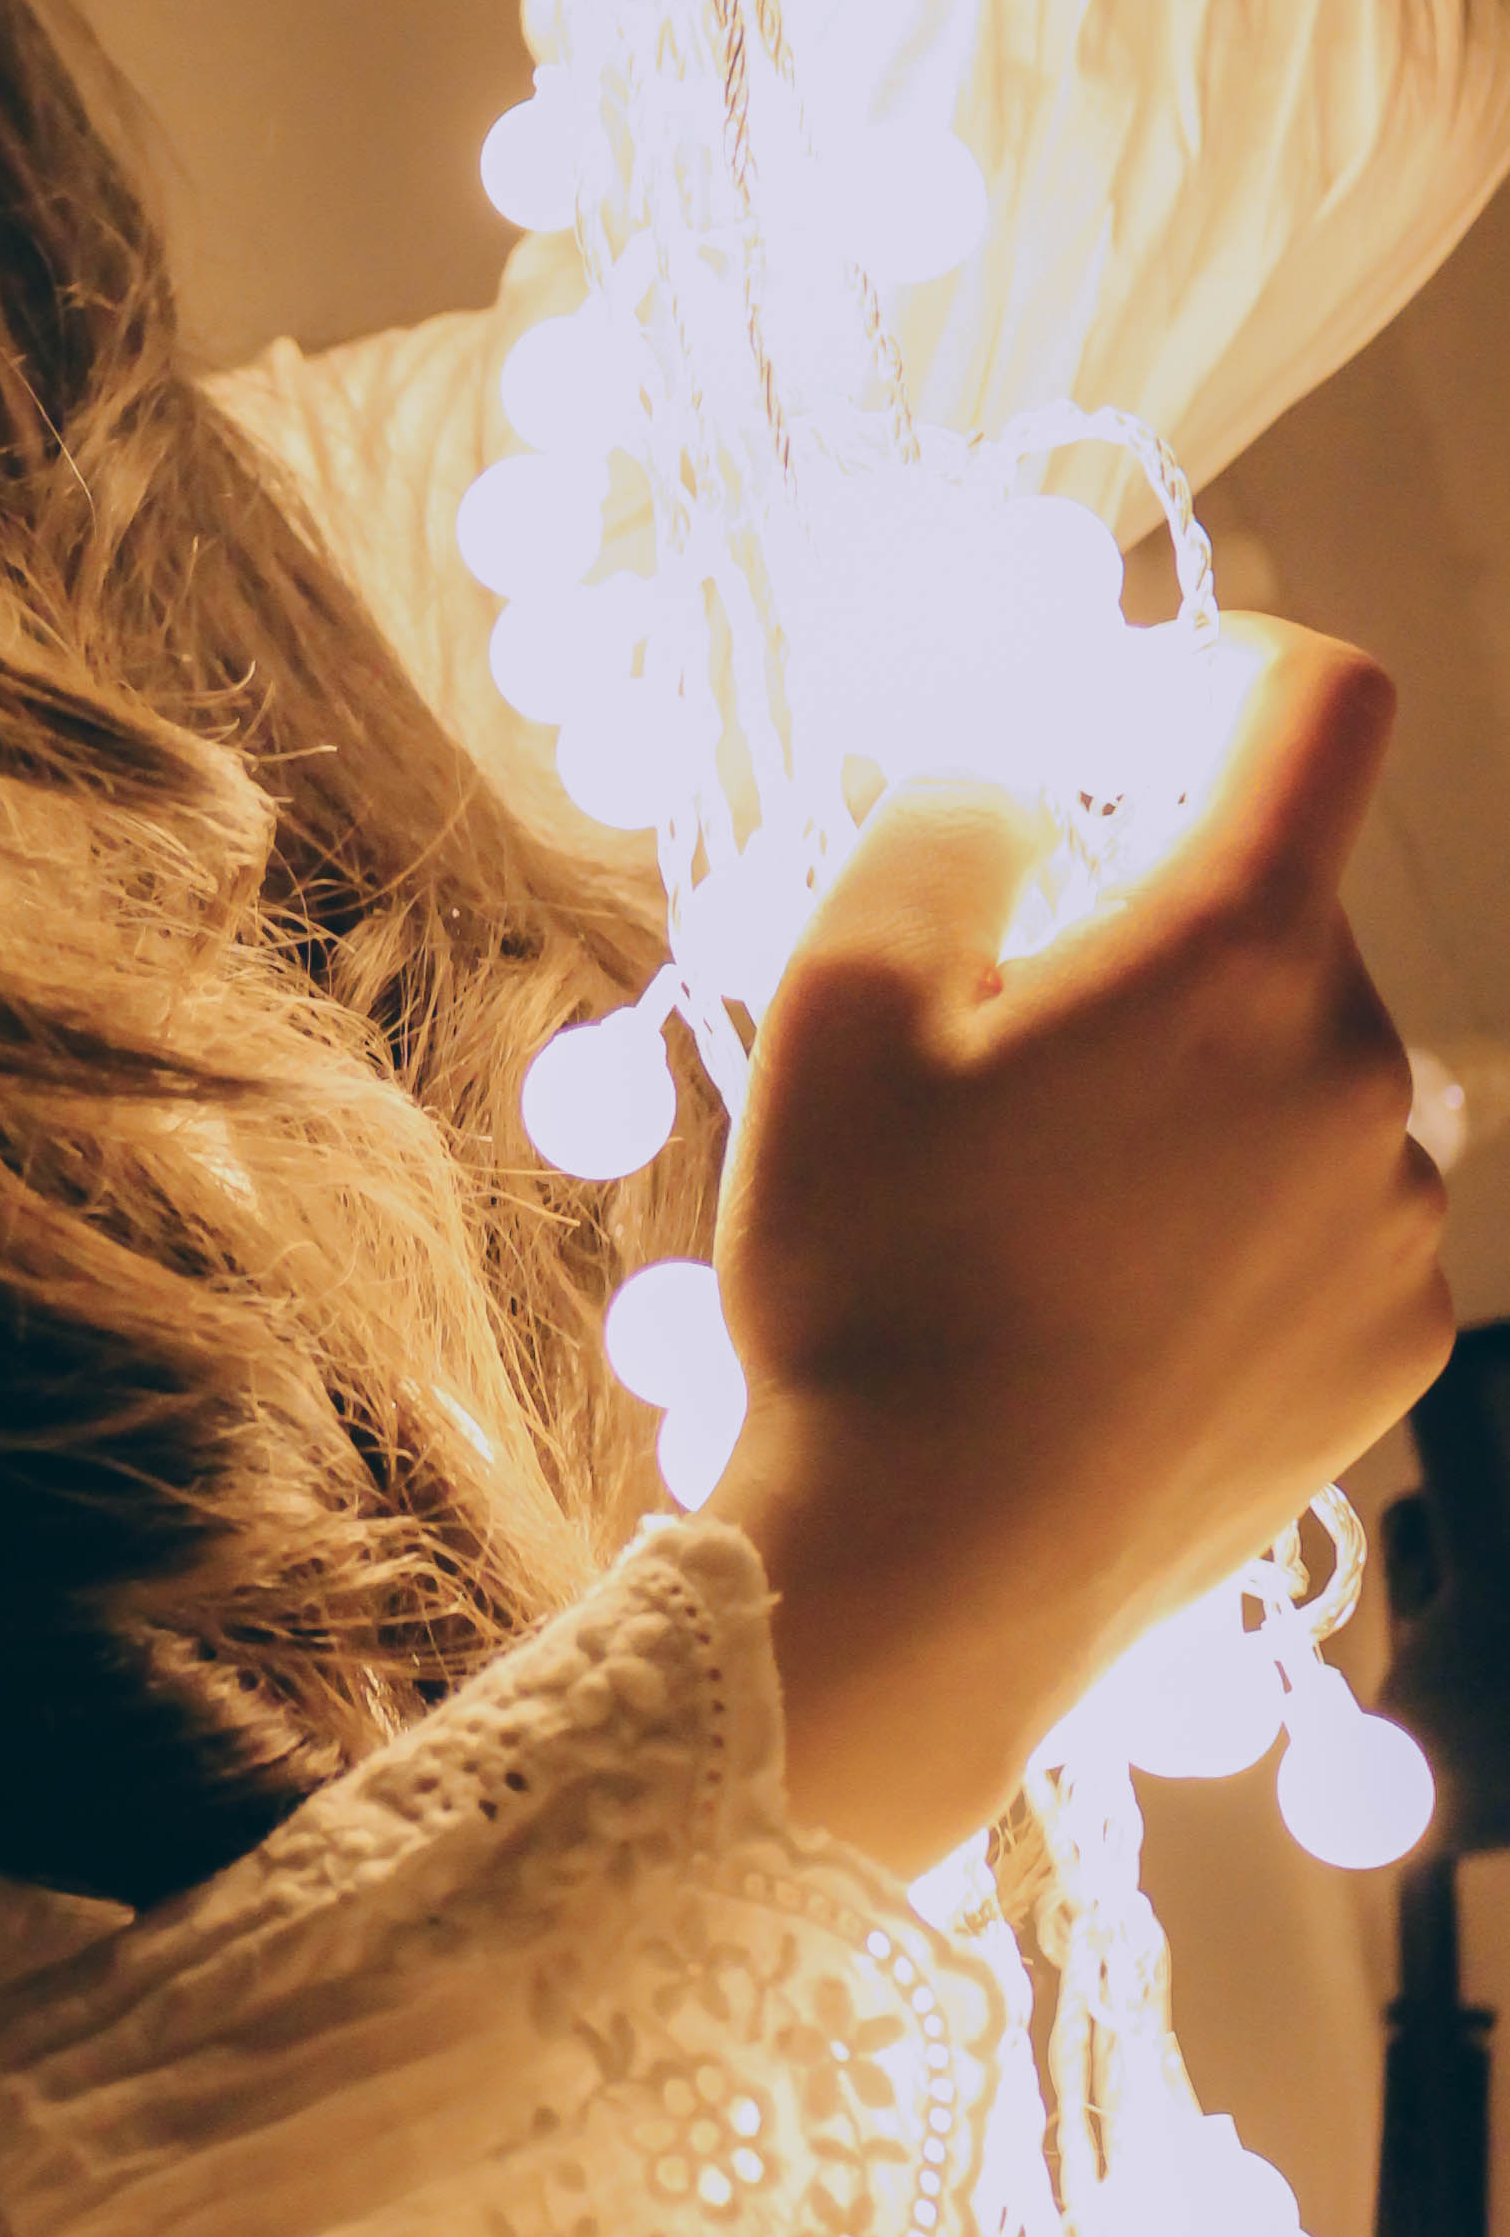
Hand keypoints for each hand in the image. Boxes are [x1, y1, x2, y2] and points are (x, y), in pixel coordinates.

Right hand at [705, 619, 1448, 1874]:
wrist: (923, 1578)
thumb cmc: (867, 1276)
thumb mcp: (838, 994)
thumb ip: (951, 817)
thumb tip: (1027, 778)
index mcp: (1238, 954)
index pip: (1316, 707)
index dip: (1222, 658)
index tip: (1125, 705)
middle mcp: (1365, 1071)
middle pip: (1274, 910)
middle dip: (1150, 922)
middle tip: (989, 1033)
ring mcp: (1399, 1223)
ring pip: (1294, 1070)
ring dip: (1188, 1080)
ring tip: (1029, 1204)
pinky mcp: (1393, 1349)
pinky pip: (1320, 1212)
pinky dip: (1226, 1212)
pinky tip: (1095, 1302)